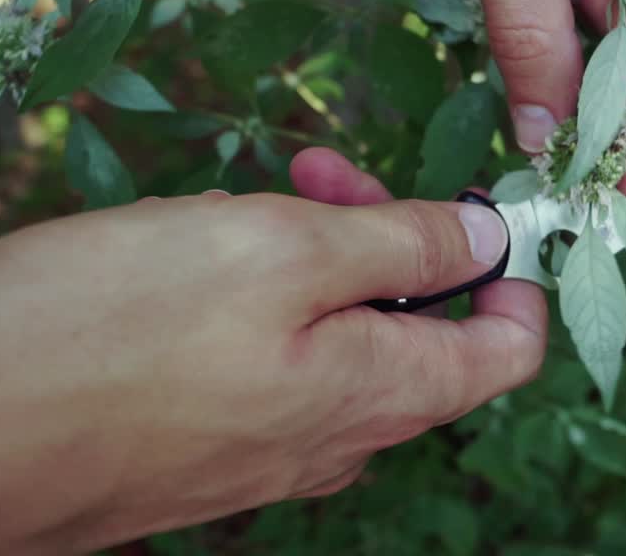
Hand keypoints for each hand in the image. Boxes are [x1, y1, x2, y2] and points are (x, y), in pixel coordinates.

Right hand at [0, 148, 545, 554]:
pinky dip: (256, 305)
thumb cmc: (112, 330)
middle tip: (318, 173)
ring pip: (335, 339)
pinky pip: (268, 366)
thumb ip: (402, 244)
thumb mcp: (280, 250)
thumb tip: (490, 241)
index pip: (508, 351)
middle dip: (383, 237)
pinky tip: (185, 267)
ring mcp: (269, 452)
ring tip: (231, 212)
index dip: (513, 275)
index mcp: (382, 395)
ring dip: (309, 260)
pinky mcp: (206, 448)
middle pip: (416, 329)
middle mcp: (339, 439)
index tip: (473, 210)